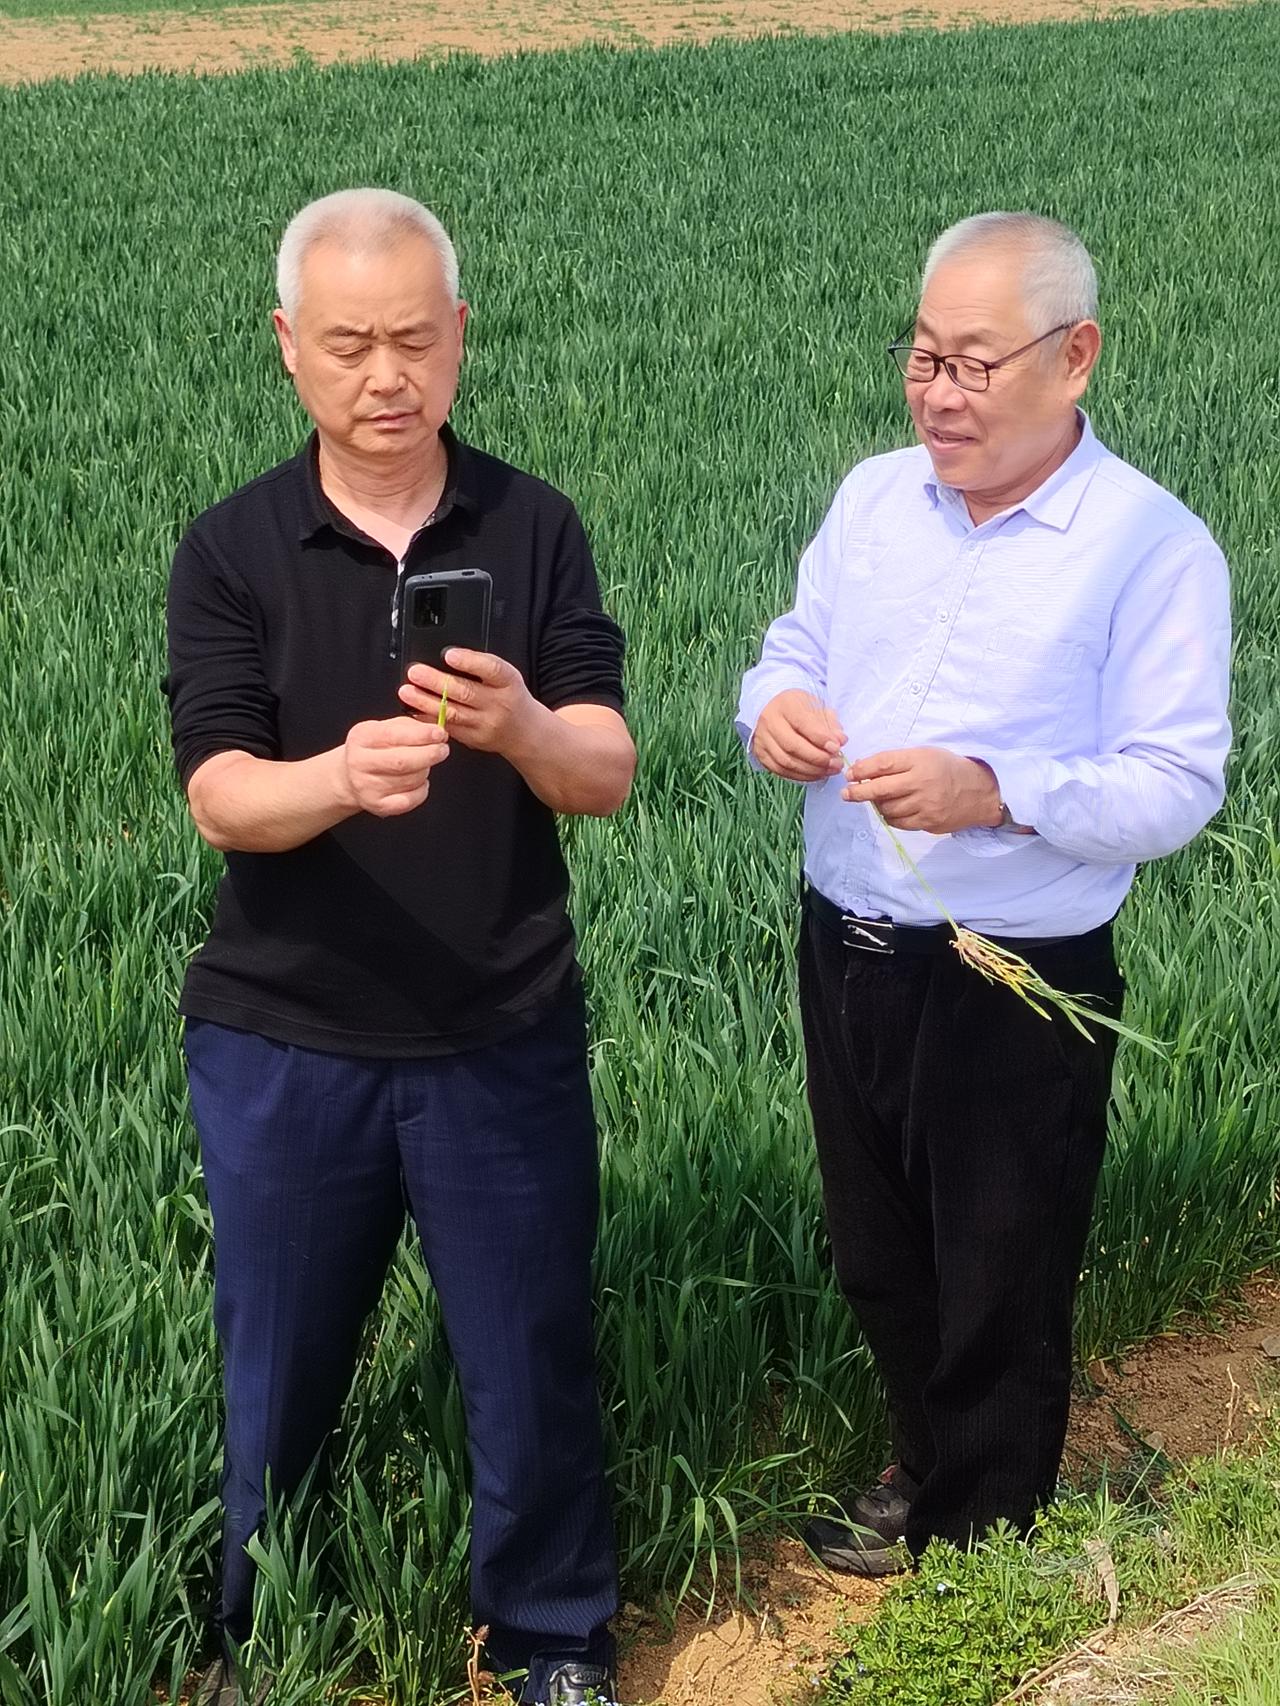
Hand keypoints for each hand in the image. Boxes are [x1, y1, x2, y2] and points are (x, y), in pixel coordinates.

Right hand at [341, 716, 449, 816]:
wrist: (351, 775)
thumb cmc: (375, 748)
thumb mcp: (386, 728)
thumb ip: (412, 727)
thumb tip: (438, 733)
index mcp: (362, 737)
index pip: (393, 735)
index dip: (421, 735)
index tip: (439, 733)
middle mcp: (359, 763)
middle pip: (402, 762)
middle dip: (429, 755)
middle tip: (443, 750)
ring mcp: (366, 787)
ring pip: (410, 780)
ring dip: (425, 771)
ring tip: (423, 764)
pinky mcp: (377, 805)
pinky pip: (410, 800)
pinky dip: (422, 790)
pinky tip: (420, 782)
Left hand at [399, 650, 536, 755]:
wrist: (525, 732)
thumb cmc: (510, 697)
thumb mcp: (506, 676)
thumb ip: (481, 666)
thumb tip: (447, 656)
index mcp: (508, 682)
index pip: (491, 669)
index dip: (470, 661)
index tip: (448, 655)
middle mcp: (499, 704)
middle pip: (466, 692)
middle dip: (436, 682)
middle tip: (415, 672)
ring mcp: (486, 724)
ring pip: (453, 712)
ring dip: (426, 702)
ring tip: (408, 692)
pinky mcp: (474, 739)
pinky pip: (449, 728)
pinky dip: (429, 719)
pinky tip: (414, 711)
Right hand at [751, 690, 845, 782]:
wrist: (773, 708)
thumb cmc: (799, 708)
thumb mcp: (817, 707)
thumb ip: (830, 723)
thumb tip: (840, 740)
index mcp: (785, 704)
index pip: (802, 723)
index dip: (821, 738)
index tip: (836, 747)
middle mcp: (769, 722)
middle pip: (792, 746)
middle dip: (817, 758)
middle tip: (836, 763)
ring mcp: (762, 740)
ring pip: (786, 762)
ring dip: (811, 770)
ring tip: (829, 770)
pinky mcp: (761, 755)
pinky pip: (780, 771)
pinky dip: (800, 776)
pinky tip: (816, 774)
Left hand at [842, 747, 1002, 831]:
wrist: (981, 792)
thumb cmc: (948, 769)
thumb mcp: (925, 755)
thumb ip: (896, 761)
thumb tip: (862, 768)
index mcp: (920, 760)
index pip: (883, 763)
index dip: (862, 770)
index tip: (850, 775)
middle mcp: (922, 782)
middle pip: (880, 790)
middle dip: (858, 792)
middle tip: (846, 794)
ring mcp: (926, 805)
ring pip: (887, 808)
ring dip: (877, 805)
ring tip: (878, 800)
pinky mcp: (929, 822)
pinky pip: (899, 822)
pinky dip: (890, 817)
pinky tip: (892, 810)